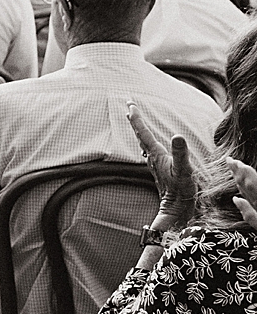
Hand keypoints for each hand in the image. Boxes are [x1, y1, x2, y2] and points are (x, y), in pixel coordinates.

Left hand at [127, 103, 197, 229]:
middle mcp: (153, 158)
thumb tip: (177, 136)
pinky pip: (149, 150)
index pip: (144, 132)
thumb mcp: (184, 170)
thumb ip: (181, 154)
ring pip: (143, 142)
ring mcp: (155, 164)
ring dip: (139, 130)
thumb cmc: (181, 190)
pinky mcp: (159, 169)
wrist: (177, 209)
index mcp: (157, 154)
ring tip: (135, 119)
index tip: (130, 104)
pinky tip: (146, 143)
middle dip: (135, 120)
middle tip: (129, 105)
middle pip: (141, 135)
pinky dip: (146, 141)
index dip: (137, 118)